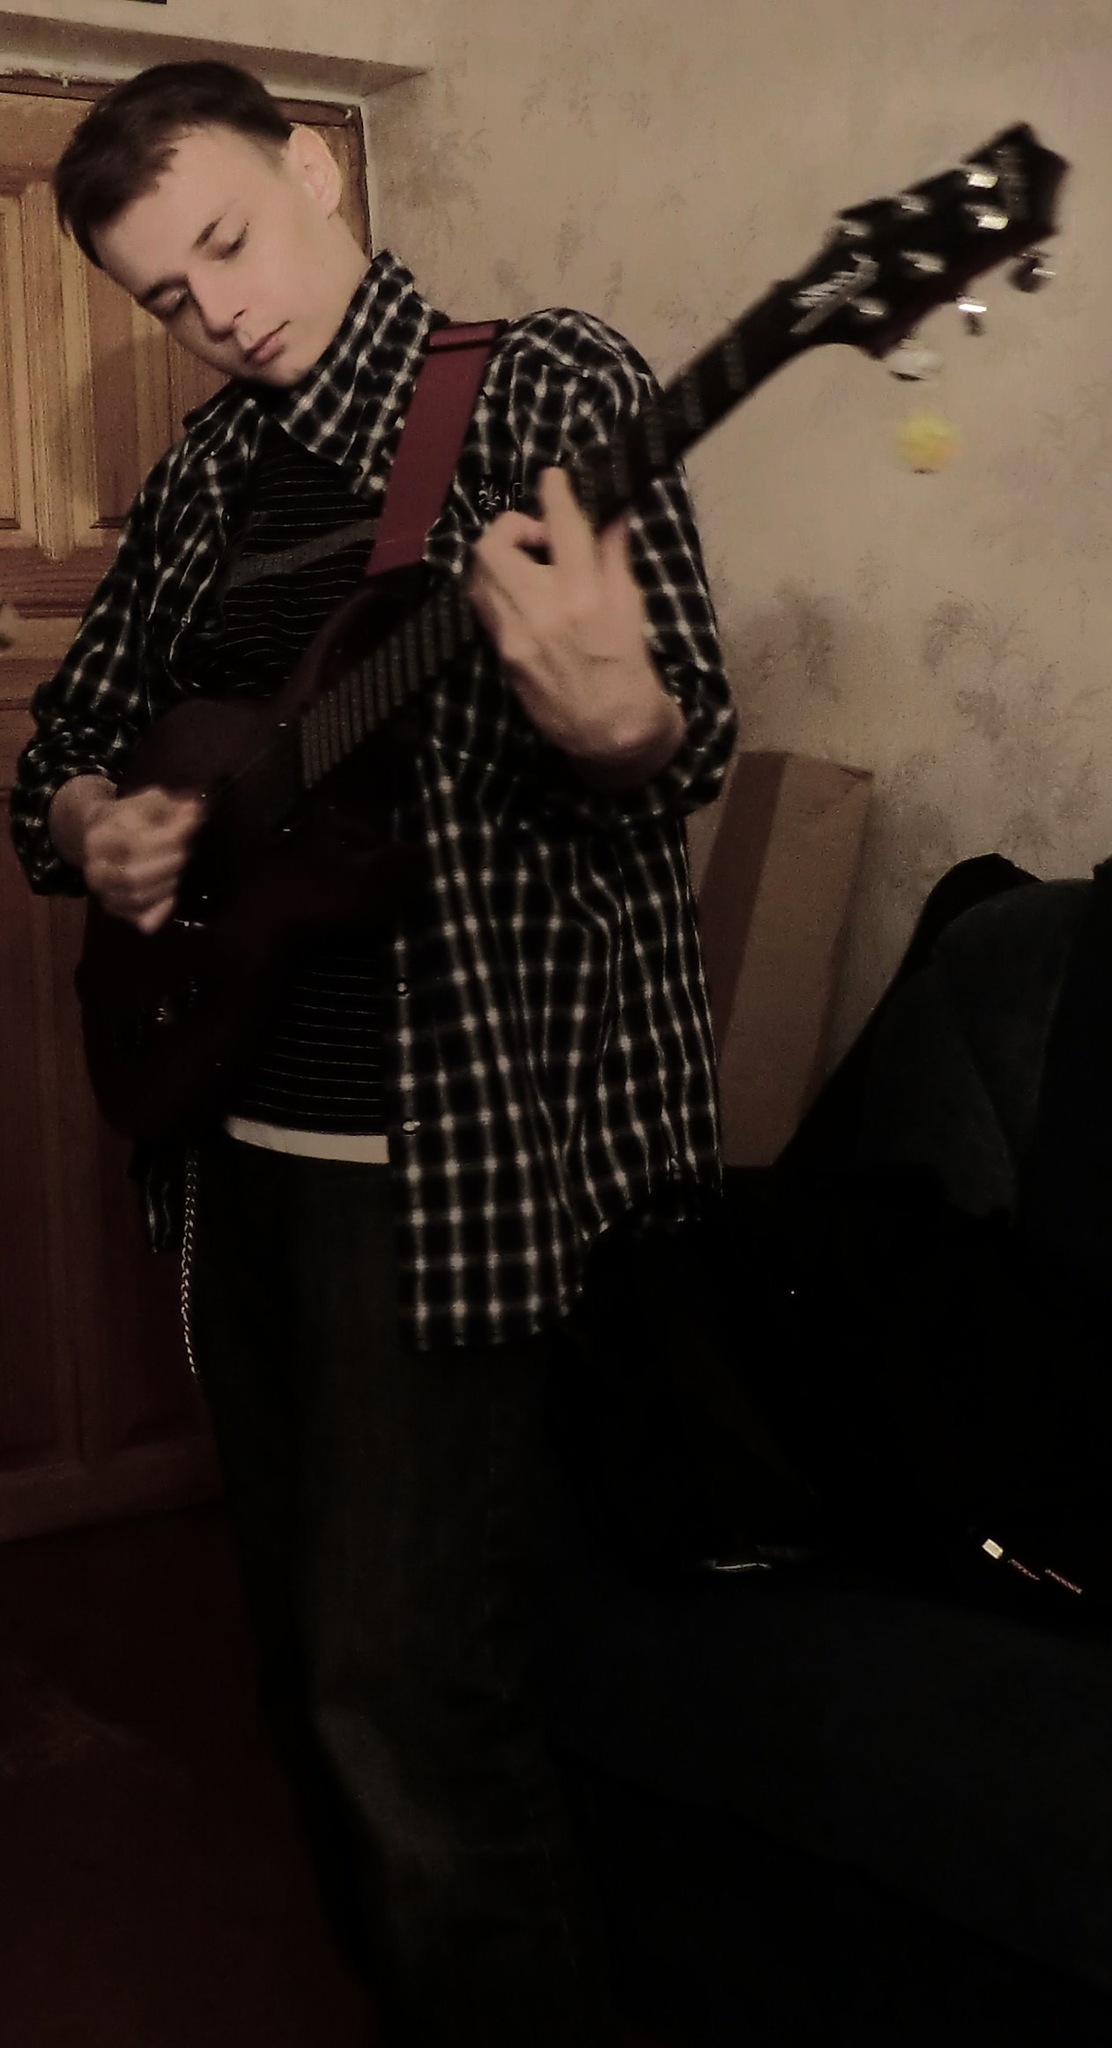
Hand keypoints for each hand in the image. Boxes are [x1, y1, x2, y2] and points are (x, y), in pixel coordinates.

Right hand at [52, 779, 204, 931]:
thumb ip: (171, 807)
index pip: (135, 843)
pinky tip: (173, 896)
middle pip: (134, 876)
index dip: (169, 837)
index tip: (191, 824)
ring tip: (179, 867)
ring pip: (140, 898)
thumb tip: (194, 812)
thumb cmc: (130, 817)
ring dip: (168, 883)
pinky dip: (162, 910)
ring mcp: (104, 893)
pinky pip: (142, 920)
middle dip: (169, 864)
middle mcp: (95, 870)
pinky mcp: (117, 911)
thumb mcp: (148, 802)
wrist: (102, 835)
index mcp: (98, 839)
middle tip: (185, 852)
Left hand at [468, 468, 682, 784]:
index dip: (554, 491)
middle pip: (494, 544)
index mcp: (584, 594)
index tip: (552, 477)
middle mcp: (543, 610)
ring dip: (499, 558)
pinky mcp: (501, 654)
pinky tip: (521, 597)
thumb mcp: (631, 605)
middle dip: (511, 528)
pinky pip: (484, 606)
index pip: (562, 526)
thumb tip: (611, 512)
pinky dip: (497, 589)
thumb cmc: (629, 665)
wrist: (611, 730)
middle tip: (537, 539)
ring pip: (480, 574)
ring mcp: (515, 635)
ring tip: (528, 567)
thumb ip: (614, 555)